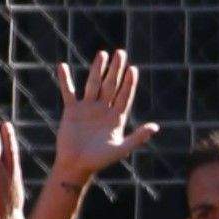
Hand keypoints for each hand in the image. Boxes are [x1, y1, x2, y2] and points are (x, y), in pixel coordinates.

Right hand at [48, 49, 158, 184]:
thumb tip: (155, 127)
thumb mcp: (120, 149)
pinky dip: (65, 80)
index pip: (125, 96)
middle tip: (121, 52)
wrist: (76, 165)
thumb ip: (137, 137)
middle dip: (116, 70)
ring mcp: (88, 108)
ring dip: (97, 69)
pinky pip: (69, 91)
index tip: (133, 69)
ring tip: (102, 54)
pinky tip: (62, 66)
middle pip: (111, 85)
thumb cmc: (99, 160)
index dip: (129, 83)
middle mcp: (104, 109)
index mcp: (116, 117)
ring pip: (93, 84)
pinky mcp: (72, 110)